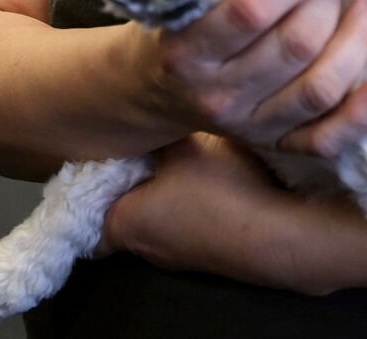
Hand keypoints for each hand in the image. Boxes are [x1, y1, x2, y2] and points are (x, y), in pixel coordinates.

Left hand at [102, 134, 333, 292]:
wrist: (282, 237)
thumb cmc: (222, 189)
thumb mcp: (184, 144)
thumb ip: (155, 129)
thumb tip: (142, 109)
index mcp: (122, 223)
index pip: (84, 208)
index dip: (90, 181)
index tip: (102, 153)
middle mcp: (142, 248)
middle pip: (120, 208)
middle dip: (129, 179)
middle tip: (141, 145)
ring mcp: (175, 257)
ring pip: (154, 216)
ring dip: (162, 190)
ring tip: (178, 155)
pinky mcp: (204, 256)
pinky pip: (182, 224)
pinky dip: (186, 204)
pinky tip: (206, 178)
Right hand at [133, 0, 366, 154]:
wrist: (152, 90)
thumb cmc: (179, 25)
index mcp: (188, 50)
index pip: (250, 11)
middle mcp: (218, 95)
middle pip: (294, 46)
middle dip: (326, 1)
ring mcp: (249, 126)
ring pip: (318, 88)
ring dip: (356, 42)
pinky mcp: (274, 146)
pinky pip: (326, 139)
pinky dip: (362, 115)